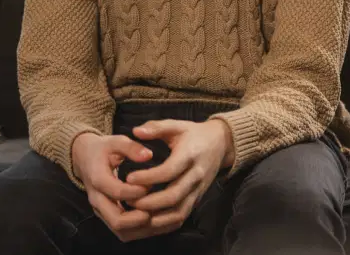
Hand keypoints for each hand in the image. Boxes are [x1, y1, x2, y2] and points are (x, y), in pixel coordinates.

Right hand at [70, 132, 162, 241]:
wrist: (85, 159)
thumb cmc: (103, 149)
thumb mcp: (114, 141)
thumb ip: (131, 147)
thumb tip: (148, 155)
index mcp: (97, 179)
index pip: (117, 192)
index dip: (137, 191)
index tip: (152, 184)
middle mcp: (97, 200)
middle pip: (117, 221)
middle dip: (140, 218)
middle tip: (158, 209)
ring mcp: (102, 211)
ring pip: (121, 231)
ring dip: (142, 228)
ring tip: (161, 217)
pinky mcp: (108, 216)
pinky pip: (124, 231)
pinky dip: (140, 230)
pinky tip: (157, 220)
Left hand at [122, 119, 234, 233]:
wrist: (221, 144)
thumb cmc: (194, 134)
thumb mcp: (177, 125)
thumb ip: (156, 127)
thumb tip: (135, 130)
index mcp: (190, 155)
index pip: (169, 171)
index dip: (148, 177)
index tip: (128, 178)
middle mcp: (196, 175)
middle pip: (174, 196)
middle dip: (149, 202)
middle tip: (128, 200)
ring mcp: (198, 190)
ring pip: (179, 211)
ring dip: (156, 216)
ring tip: (136, 213)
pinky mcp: (197, 199)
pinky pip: (182, 216)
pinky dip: (165, 223)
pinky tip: (149, 222)